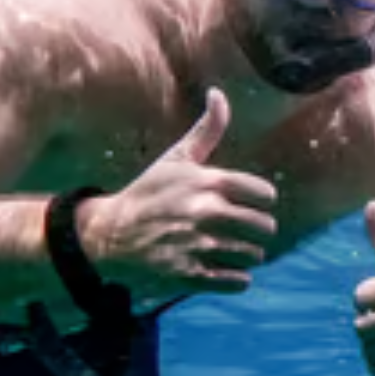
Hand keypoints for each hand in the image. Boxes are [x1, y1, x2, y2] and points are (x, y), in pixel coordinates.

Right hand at [78, 88, 277, 297]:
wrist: (109, 235)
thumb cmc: (149, 193)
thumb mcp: (177, 159)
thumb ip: (207, 129)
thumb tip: (218, 92)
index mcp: (208, 181)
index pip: (265, 194)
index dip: (260, 200)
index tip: (248, 203)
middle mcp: (206, 212)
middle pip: (264, 227)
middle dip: (255, 230)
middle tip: (239, 230)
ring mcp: (198, 245)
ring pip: (253, 255)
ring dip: (245, 255)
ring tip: (226, 249)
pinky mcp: (189, 275)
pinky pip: (238, 283)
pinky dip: (236, 280)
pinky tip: (223, 270)